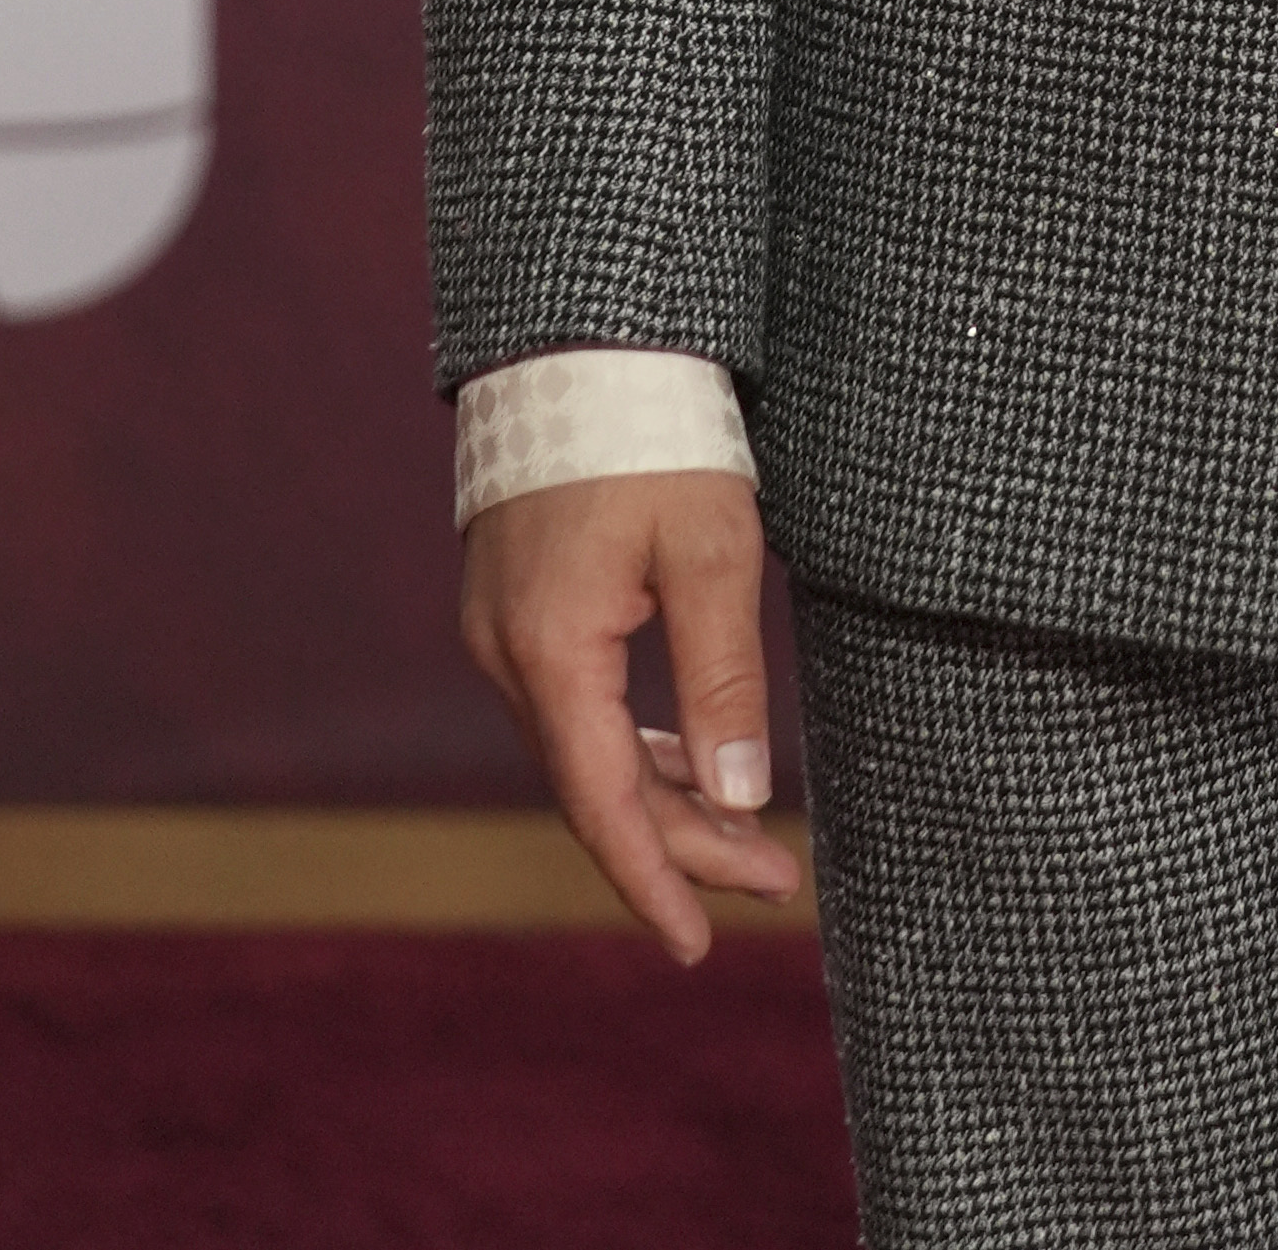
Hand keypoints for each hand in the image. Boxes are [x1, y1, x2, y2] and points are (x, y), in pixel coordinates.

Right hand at [461, 469, 802, 962]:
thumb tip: (740, 798)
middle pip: (595, 785)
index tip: (698, 945)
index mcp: (551, 649)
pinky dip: (632, 741)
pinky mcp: (517, 603)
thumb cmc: (652, 426)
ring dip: (662, 794)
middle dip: (683, 842)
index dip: (653, 881)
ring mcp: (503, 628)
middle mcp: (508, 652)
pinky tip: (685, 759)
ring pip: (584, 747)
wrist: (580, 331)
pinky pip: (575, 702)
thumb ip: (723, 675)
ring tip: (748, 836)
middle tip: (774, 879)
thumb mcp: (712, 545)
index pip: (601, 803)